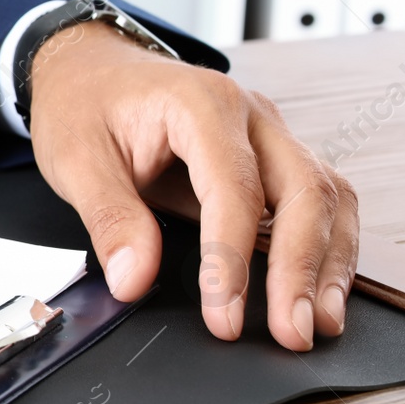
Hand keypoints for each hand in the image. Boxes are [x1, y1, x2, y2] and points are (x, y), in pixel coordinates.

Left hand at [26, 22, 357, 349]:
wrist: (91, 71)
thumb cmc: (85, 104)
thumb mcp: (75, 158)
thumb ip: (109, 218)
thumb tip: (134, 279)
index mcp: (200, 105)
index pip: (234, 190)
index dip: (234, 261)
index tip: (226, 317)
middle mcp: (250, 115)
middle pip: (304, 191)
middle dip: (303, 268)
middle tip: (293, 332)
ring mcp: (268, 134)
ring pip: (325, 195)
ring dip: (329, 262)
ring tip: (318, 322)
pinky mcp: (271, 156)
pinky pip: (317, 199)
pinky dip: (326, 246)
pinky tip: (317, 290)